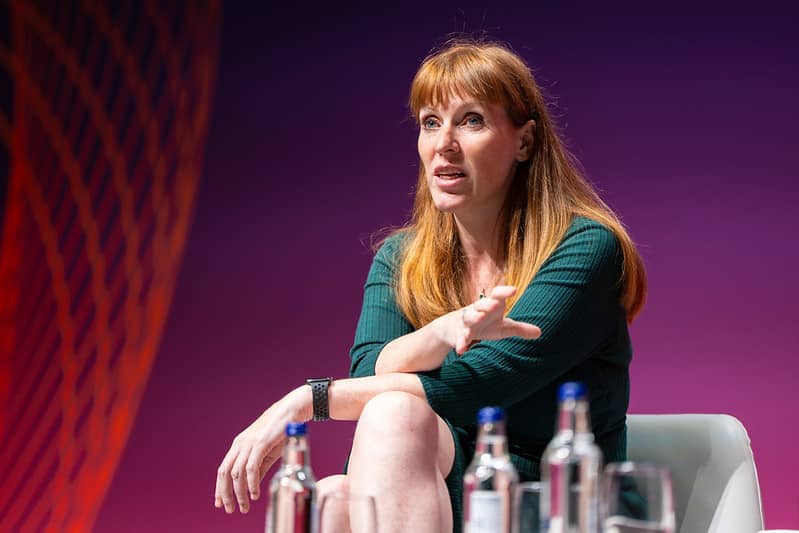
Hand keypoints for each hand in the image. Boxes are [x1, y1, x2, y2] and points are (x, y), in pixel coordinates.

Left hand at [214, 386, 311, 513]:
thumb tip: (251, 487)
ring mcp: (249, 443)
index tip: (219, 503)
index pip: (223, 470)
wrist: (291, 412)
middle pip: (225, 473)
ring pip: (237, 473)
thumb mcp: (266, 453)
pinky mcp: (260, 443)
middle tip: (230, 509)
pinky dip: (251, 483)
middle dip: (226, 494)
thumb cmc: (280, 432)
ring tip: (244, 506)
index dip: (219, 488)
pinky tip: (254, 494)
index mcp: (239, 446)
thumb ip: (258, 469)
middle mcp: (240, 444)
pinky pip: (251, 467)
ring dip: (239, 492)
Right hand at [455, 285, 540, 353]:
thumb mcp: (503, 327)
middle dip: (488, 303)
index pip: (496, 295)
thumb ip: (520, 329)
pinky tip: (462, 350)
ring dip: (474, 316)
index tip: (514, 290)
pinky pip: (460, 338)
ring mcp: (467, 321)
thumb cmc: (485, 324)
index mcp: (490, 305)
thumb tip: (540, 332)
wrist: (456, 328)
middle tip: (496, 303)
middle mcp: (478, 310)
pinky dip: (460, 343)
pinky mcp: (459, 334)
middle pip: (482, 304)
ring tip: (480, 317)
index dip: (504, 292)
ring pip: (469, 317)